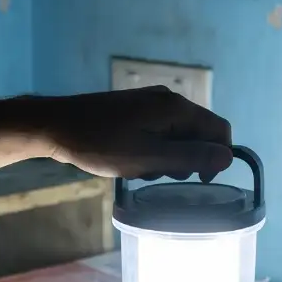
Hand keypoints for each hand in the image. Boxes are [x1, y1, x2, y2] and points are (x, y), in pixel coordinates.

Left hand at [31, 86, 232, 179]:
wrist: (54, 126)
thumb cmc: (99, 144)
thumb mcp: (148, 157)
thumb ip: (189, 157)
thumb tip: (227, 158)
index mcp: (175, 108)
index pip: (218, 129)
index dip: (217, 157)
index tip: (199, 181)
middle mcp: (167, 100)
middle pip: (197, 133)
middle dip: (184, 159)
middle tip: (156, 175)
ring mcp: (148, 104)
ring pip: (175, 136)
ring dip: (164, 158)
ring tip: (137, 169)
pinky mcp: (133, 111)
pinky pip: (155, 133)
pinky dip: (149, 151)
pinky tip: (127, 162)